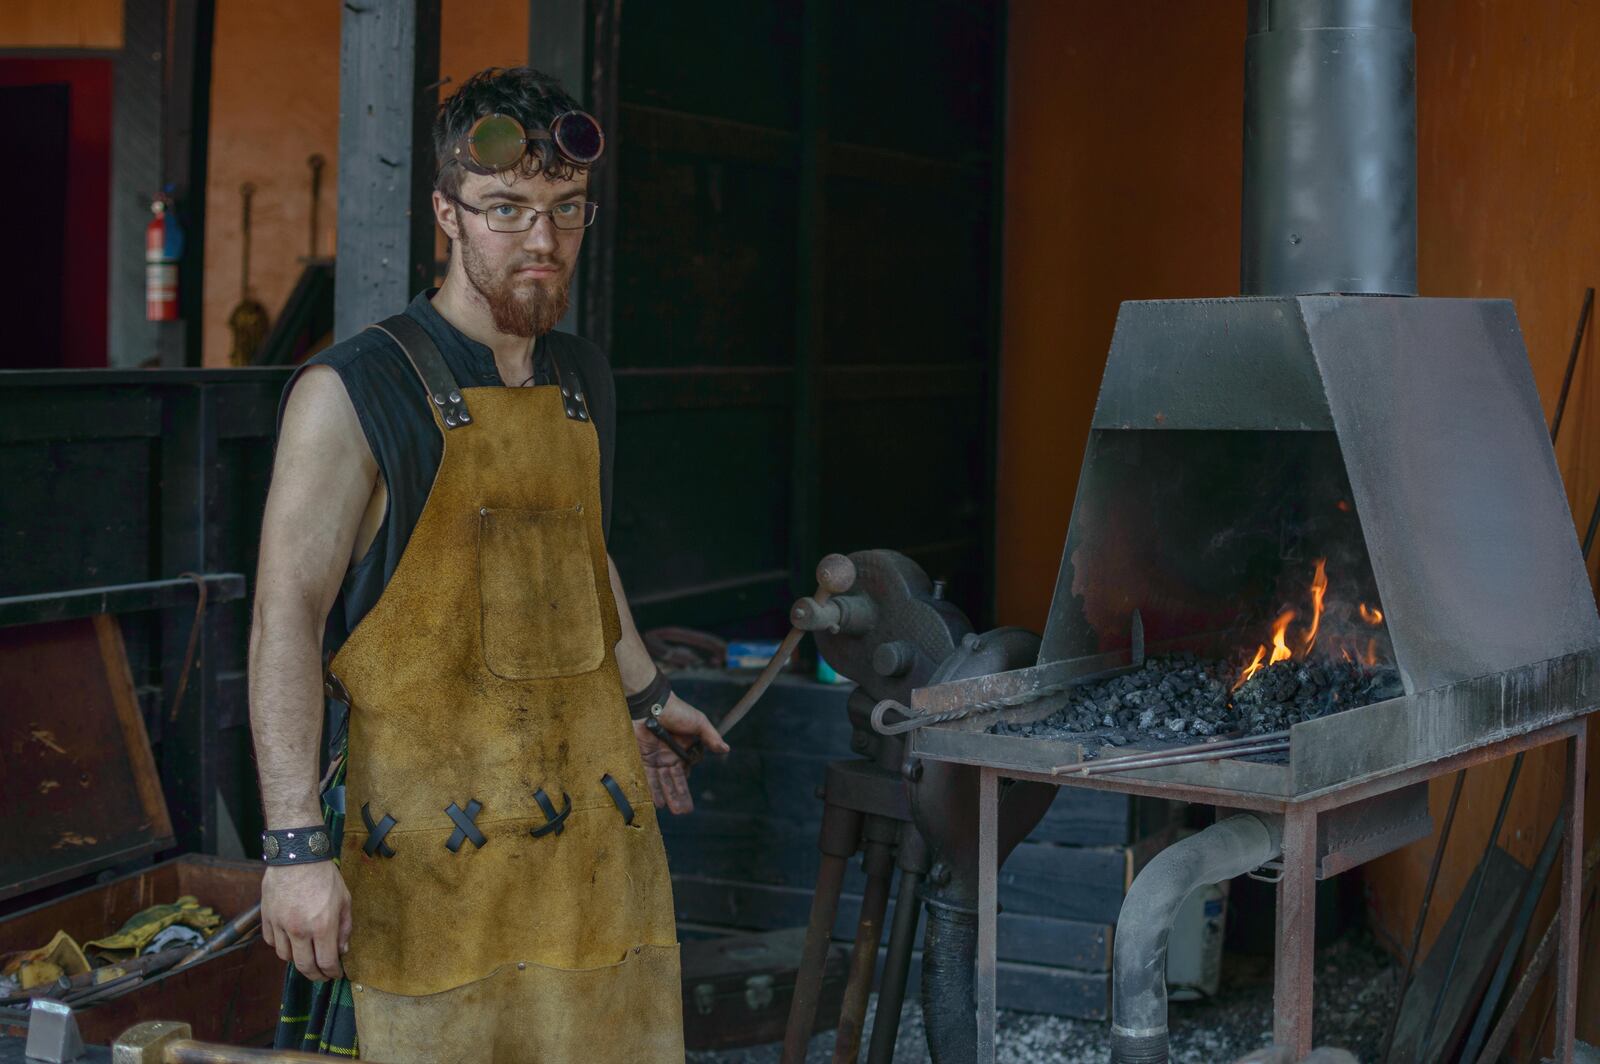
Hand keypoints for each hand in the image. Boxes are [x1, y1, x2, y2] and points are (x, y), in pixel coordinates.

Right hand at [261, 860, 351, 981]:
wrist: (297, 855)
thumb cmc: (324, 876)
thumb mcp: (344, 899)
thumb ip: (344, 927)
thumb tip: (342, 950)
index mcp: (322, 926)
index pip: (326, 962)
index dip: (332, 973)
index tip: (335, 974)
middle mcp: (299, 930)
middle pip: (304, 966)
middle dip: (315, 975)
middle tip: (321, 975)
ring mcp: (280, 925)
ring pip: (285, 957)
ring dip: (297, 960)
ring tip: (306, 956)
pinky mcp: (267, 918)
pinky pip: (271, 942)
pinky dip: (280, 946)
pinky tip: (289, 941)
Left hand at [634, 693, 728, 814]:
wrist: (652, 703)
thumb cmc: (677, 710)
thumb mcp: (699, 723)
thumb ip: (711, 737)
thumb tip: (726, 749)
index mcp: (682, 750)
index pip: (684, 772)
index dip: (685, 787)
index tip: (688, 803)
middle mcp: (667, 756)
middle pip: (673, 780)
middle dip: (678, 796)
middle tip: (683, 812)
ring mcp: (654, 757)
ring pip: (661, 781)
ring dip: (666, 796)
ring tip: (671, 810)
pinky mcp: (641, 757)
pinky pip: (646, 775)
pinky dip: (651, 788)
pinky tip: (655, 801)